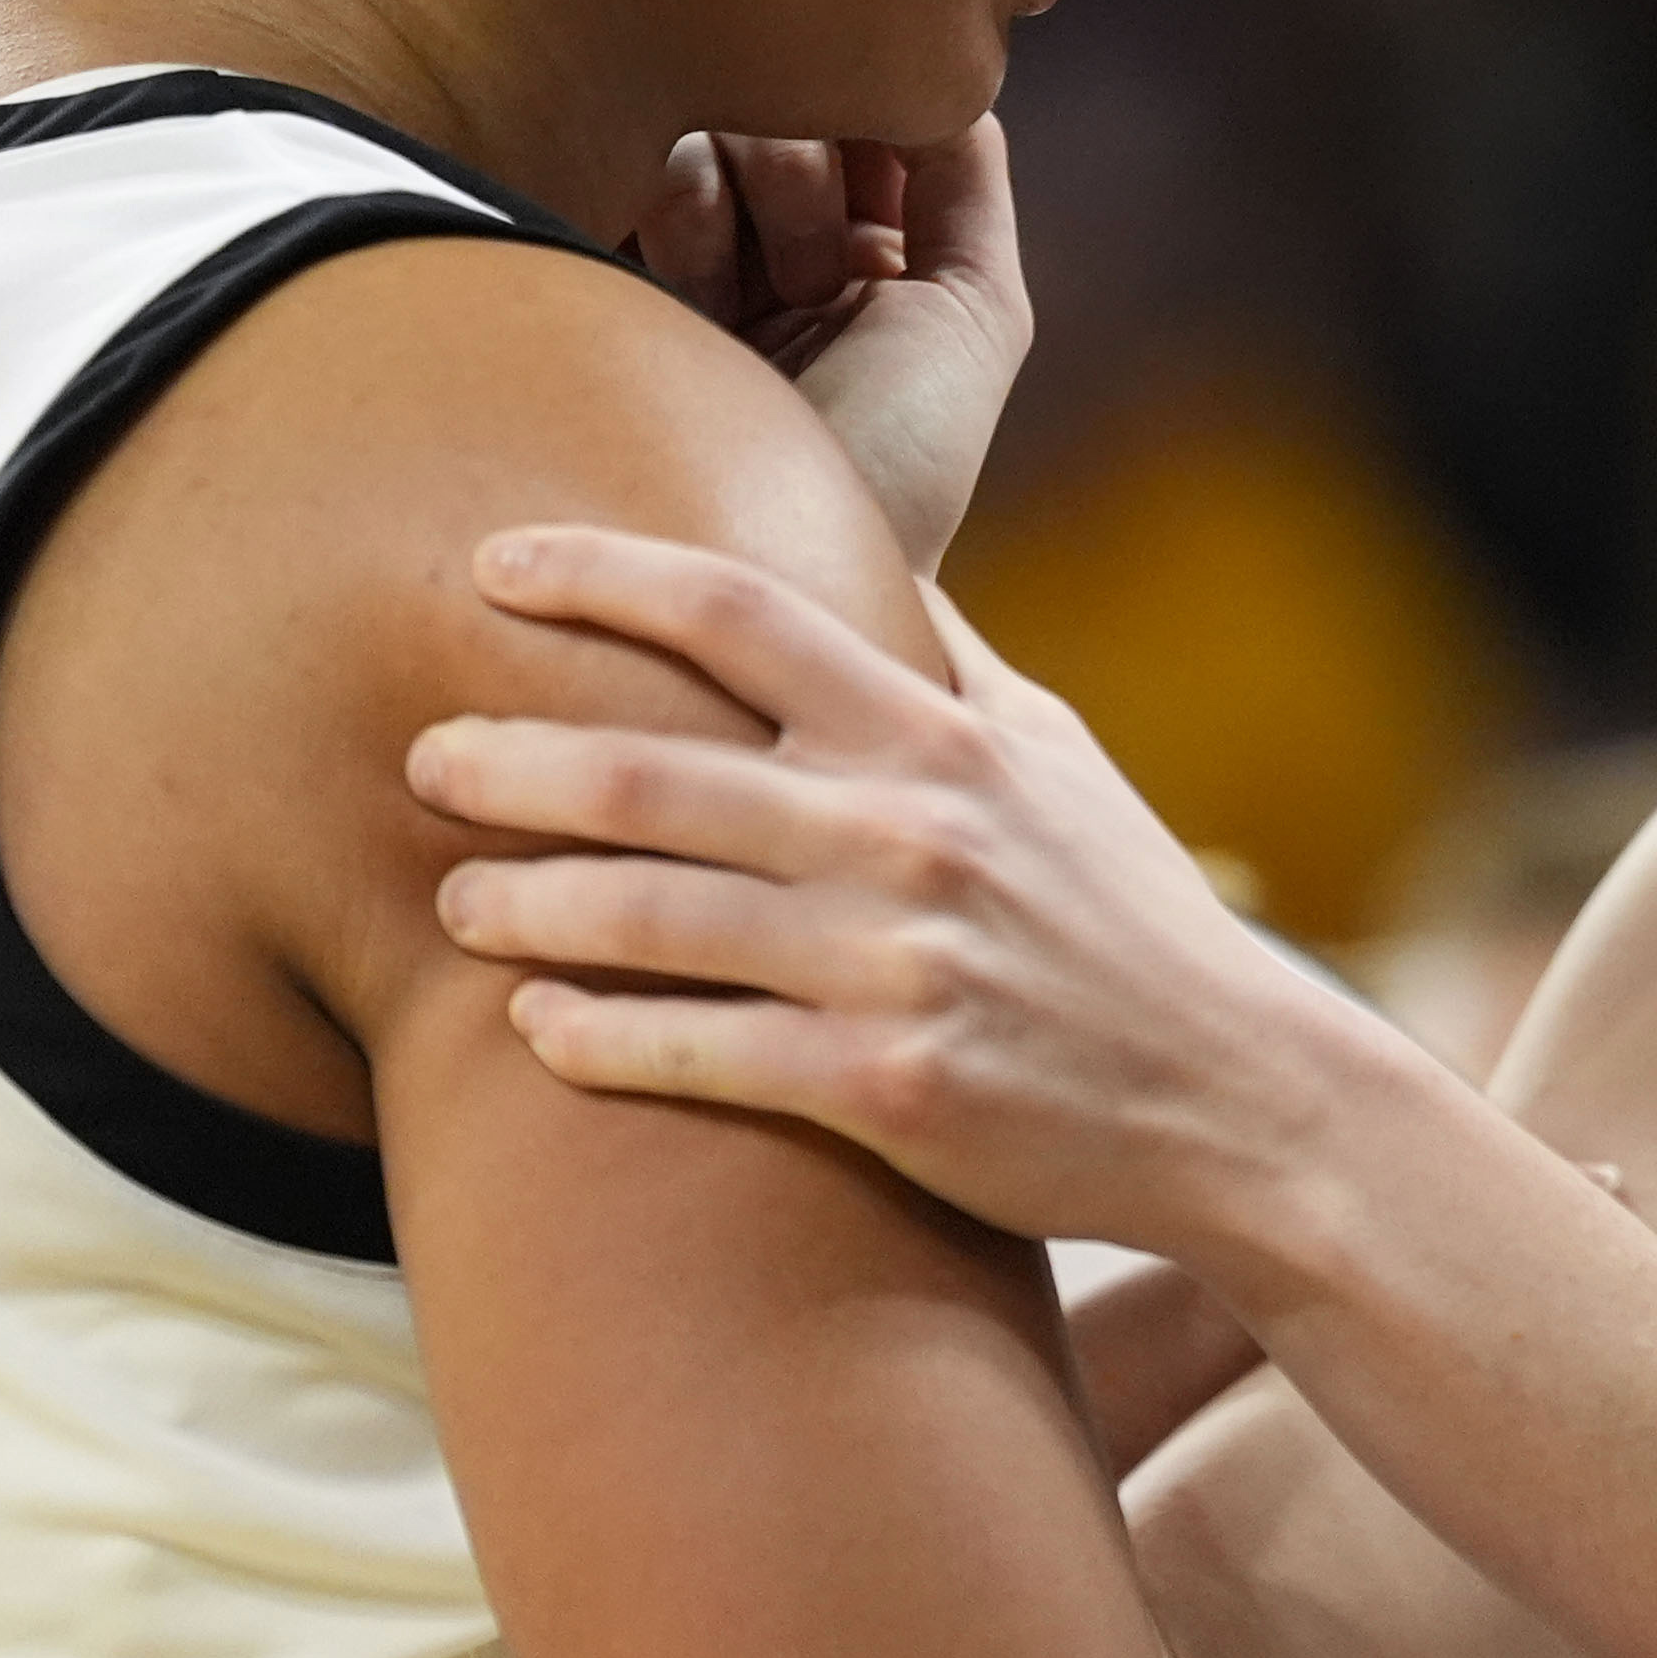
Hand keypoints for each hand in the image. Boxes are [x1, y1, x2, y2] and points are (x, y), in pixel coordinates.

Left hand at [406, 521, 1435, 1260]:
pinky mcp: (887, 1088)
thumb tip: (866, 559)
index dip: (601, 574)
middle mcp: (907, 834)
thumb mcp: (1059, 758)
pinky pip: (704, 1058)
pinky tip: (532, 1036)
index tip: (493, 566)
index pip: (741, 611)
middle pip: (657, 770)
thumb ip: (948, 662)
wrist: (1235, 1098)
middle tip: (420, 757)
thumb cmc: (1128, 919)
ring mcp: (894, 964)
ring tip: (450, 906)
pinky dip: (603, 1044)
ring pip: (659, 918)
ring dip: (530, 907)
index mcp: (936, 736)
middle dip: (513, 760)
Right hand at [629, 124, 1032, 577]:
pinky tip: (694, 299)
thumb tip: (937, 57)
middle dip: (811, 171)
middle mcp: (766, 242)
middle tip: (819, 279)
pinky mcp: (606, 267)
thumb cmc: (898, 464)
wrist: (778, 568)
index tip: (882, 177)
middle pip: (781, 96)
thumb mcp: (973, 311)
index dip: (873, 115)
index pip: (859, 107)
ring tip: (758, 308)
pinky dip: (681, 210)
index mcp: (860, 249)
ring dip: (748, 200)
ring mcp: (682, 254)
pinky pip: (638, 159)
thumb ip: (965, 173)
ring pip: (711, 117)